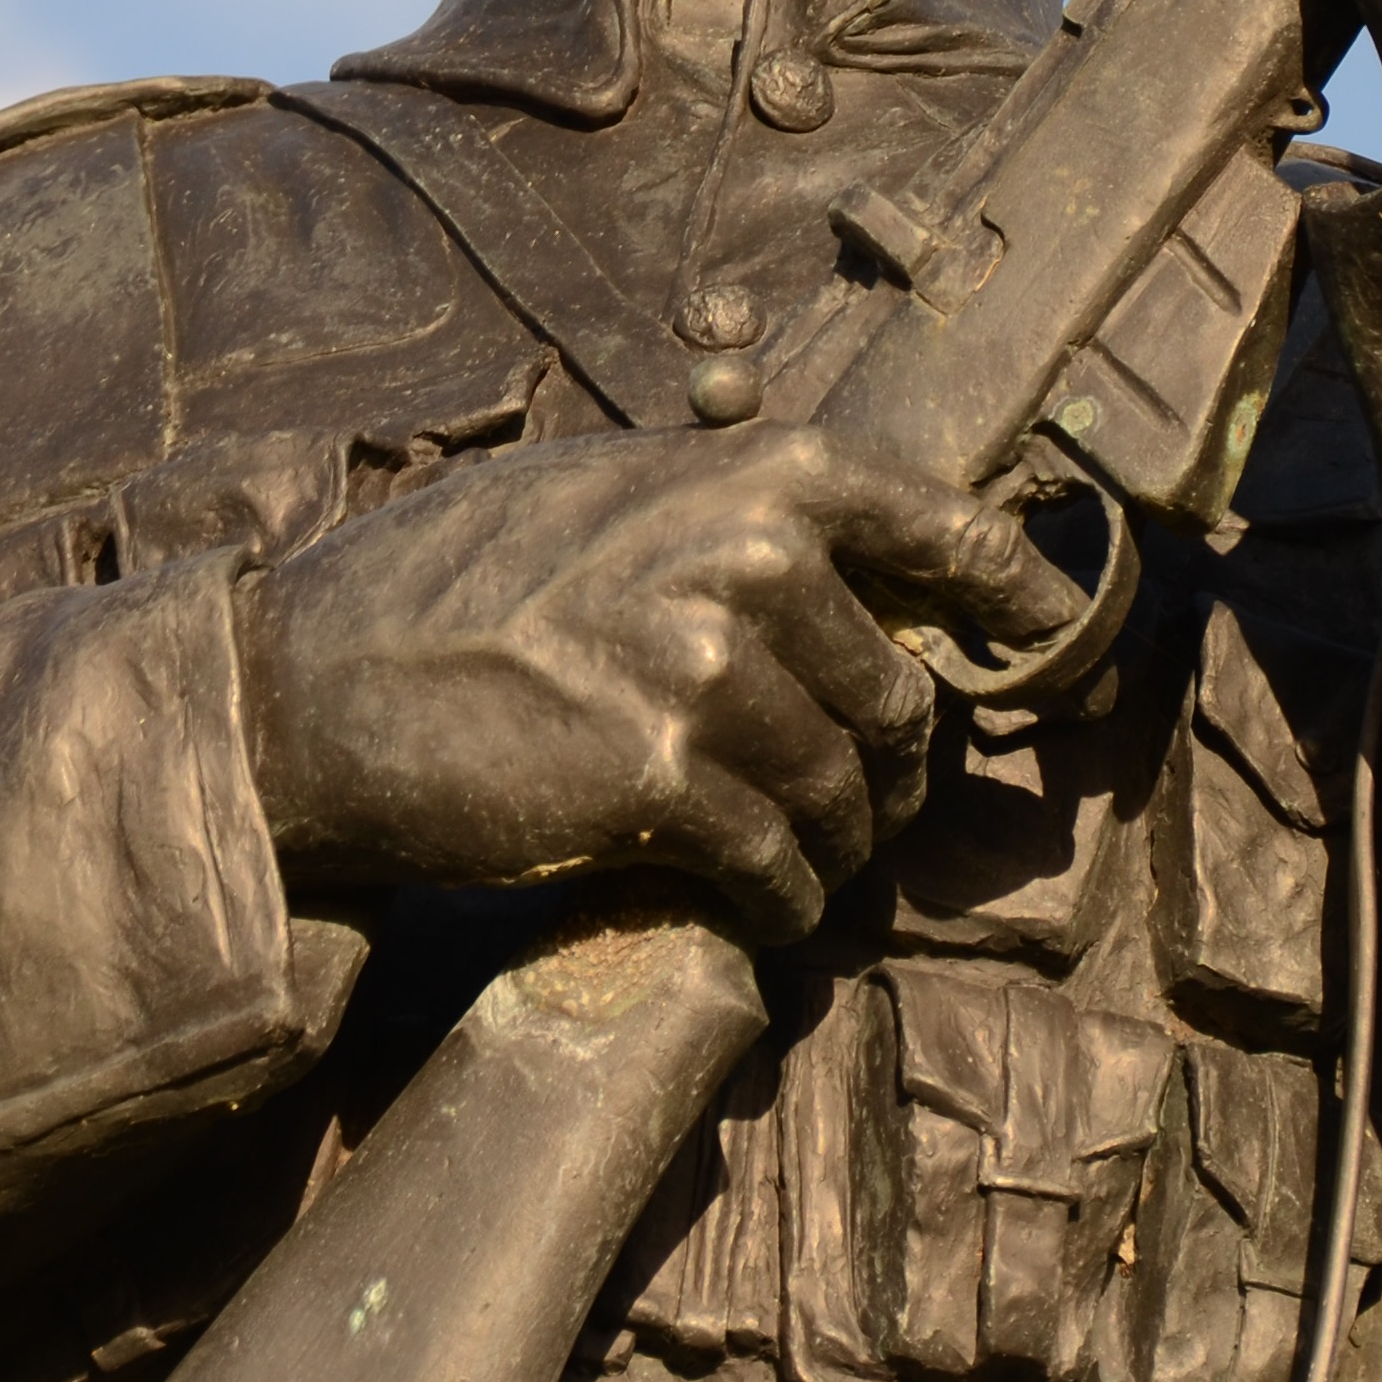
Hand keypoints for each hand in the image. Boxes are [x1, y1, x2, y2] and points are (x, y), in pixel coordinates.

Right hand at [234, 427, 1075, 941]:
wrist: (318, 683)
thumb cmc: (457, 584)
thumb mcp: (609, 494)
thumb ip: (734, 512)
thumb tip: (867, 563)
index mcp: (759, 472)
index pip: (953, 534)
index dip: (1025, 606)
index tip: (1062, 654)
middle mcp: (750, 559)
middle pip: (903, 701)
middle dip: (888, 770)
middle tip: (855, 804)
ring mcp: (708, 672)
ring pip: (849, 798)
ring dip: (837, 849)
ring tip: (799, 861)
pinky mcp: (664, 785)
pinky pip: (783, 869)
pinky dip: (786, 905)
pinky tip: (760, 909)